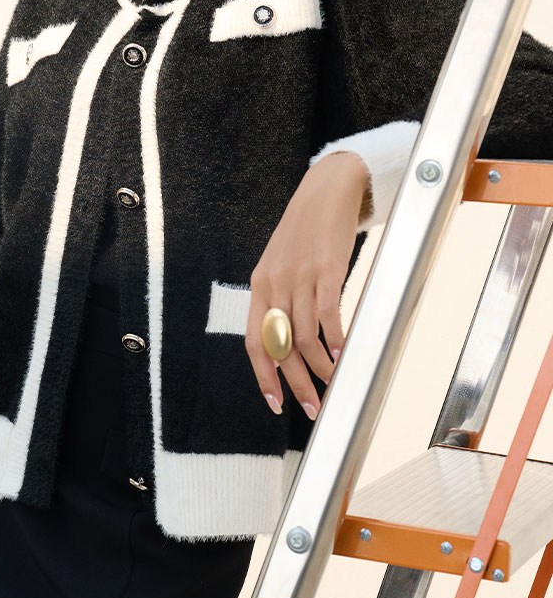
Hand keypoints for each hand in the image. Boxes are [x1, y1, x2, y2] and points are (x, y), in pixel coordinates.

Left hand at [245, 151, 369, 418]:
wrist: (326, 189)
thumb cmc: (306, 231)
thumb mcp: (281, 264)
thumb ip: (281, 298)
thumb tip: (290, 342)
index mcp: (259, 286)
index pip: (255, 342)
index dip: (264, 377)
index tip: (276, 403)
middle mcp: (275, 284)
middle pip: (282, 347)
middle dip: (297, 384)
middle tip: (313, 408)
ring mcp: (300, 276)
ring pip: (306, 337)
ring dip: (320, 368)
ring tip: (334, 384)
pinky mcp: (327, 269)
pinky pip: (328, 315)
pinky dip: (335, 340)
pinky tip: (342, 355)